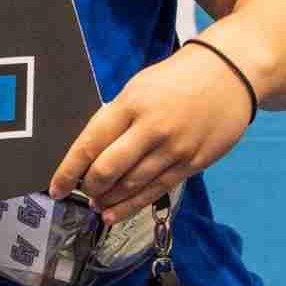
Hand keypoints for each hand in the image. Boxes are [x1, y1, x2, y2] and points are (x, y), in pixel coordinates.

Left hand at [46, 44, 252, 223]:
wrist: (229, 73)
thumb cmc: (178, 79)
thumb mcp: (138, 88)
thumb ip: (116, 118)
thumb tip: (92, 152)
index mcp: (130, 105)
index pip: (90, 143)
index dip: (68, 170)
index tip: (56, 186)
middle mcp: (151, 128)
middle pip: (108, 169)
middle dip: (89, 187)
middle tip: (81, 193)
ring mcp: (174, 148)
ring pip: (133, 185)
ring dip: (110, 199)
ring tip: (98, 205)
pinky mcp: (193, 163)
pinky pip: (158, 190)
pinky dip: (134, 205)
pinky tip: (118, 212)